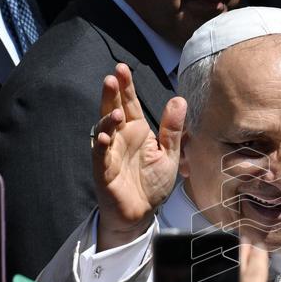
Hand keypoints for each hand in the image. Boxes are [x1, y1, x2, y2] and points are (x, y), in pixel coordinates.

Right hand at [93, 64, 186, 250]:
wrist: (142, 212)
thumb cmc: (152, 182)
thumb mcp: (169, 154)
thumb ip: (172, 129)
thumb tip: (179, 99)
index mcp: (136, 130)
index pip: (129, 103)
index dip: (126, 87)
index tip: (123, 69)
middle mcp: (121, 138)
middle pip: (112, 110)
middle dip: (111, 94)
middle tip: (112, 77)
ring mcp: (110, 153)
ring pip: (104, 130)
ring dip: (108, 120)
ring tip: (116, 113)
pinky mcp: (104, 171)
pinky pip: (100, 156)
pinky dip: (102, 146)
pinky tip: (106, 136)